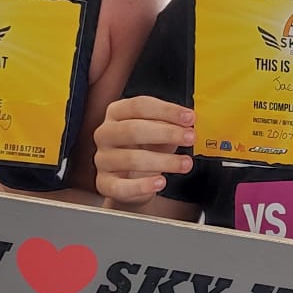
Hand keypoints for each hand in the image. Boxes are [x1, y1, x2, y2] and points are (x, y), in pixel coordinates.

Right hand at [94, 96, 194, 210]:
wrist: (129, 180)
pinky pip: (122, 186)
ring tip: (185, 163)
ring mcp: (102, 159)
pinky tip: (160, 182)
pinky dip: (143, 186)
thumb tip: (188, 124)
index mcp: (116, 113)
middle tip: (190, 138)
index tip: (189, 118)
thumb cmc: (144, 149)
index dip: (167, 111)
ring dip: (164, 161)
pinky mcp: (104, 183)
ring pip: (131, 159)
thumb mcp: (158, 133)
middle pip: (133, 129)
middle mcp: (105, 133)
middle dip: (166, 133)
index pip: (140, 106)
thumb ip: (170, 126)